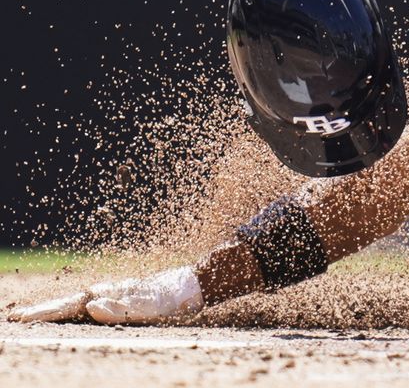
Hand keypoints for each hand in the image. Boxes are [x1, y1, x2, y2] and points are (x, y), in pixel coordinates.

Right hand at [8, 266, 204, 324]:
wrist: (195, 285)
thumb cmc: (174, 298)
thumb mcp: (151, 307)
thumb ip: (122, 308)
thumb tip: (92, 306)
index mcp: (110, 293)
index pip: (70, 304)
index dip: (47, 312)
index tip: (24, 319)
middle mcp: (109, 291)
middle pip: (69, 301)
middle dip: (43, 311)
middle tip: (17, 319)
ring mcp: (115, 293)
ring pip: (77, 301)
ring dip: (55, 309)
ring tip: (32, 317)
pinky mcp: (123, 297)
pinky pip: (90, 304)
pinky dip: (73, 309)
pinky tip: (70, 312)